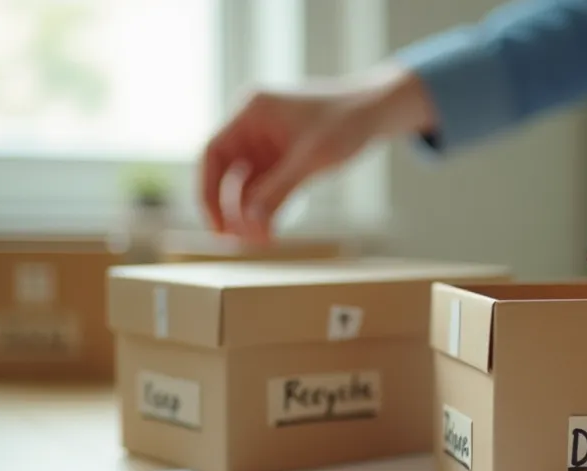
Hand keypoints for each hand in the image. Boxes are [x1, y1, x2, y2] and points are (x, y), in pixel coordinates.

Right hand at [200, 64, 434, 239]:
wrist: (378, 112)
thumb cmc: (348, 122)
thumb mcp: (312, 158)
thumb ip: (278, 191)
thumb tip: (250, 225)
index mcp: (251, 111)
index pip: (213, 153)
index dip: (208, 191)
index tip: (216, 225)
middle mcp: (252, 125)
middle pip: (224, 172)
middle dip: (229, 208)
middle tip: (238, 242)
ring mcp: (266, 143)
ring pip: (243, 184)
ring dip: (247, 213)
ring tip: (258, 241)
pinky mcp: (282, 158)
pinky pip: (264, 188)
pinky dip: (265, 209)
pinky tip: (269, 230)